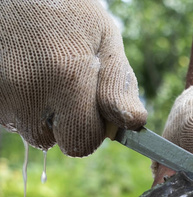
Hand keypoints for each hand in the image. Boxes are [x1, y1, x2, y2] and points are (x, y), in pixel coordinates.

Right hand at [0, 0, 146, 156]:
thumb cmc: (66, 10)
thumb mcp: (103, 37)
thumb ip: (119, 85)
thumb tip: (134, 123)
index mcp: (66, 78)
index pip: (83, 143)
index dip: (92, 129)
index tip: (92, 107)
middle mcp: (28, 92)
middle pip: (54, 141)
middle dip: (66, 123)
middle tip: (67, 88)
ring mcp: (0, 95)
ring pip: (30, 129)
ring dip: (41, 112)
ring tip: (44, 73)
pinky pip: (10, 116)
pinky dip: (21, 102)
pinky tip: (25, 72)